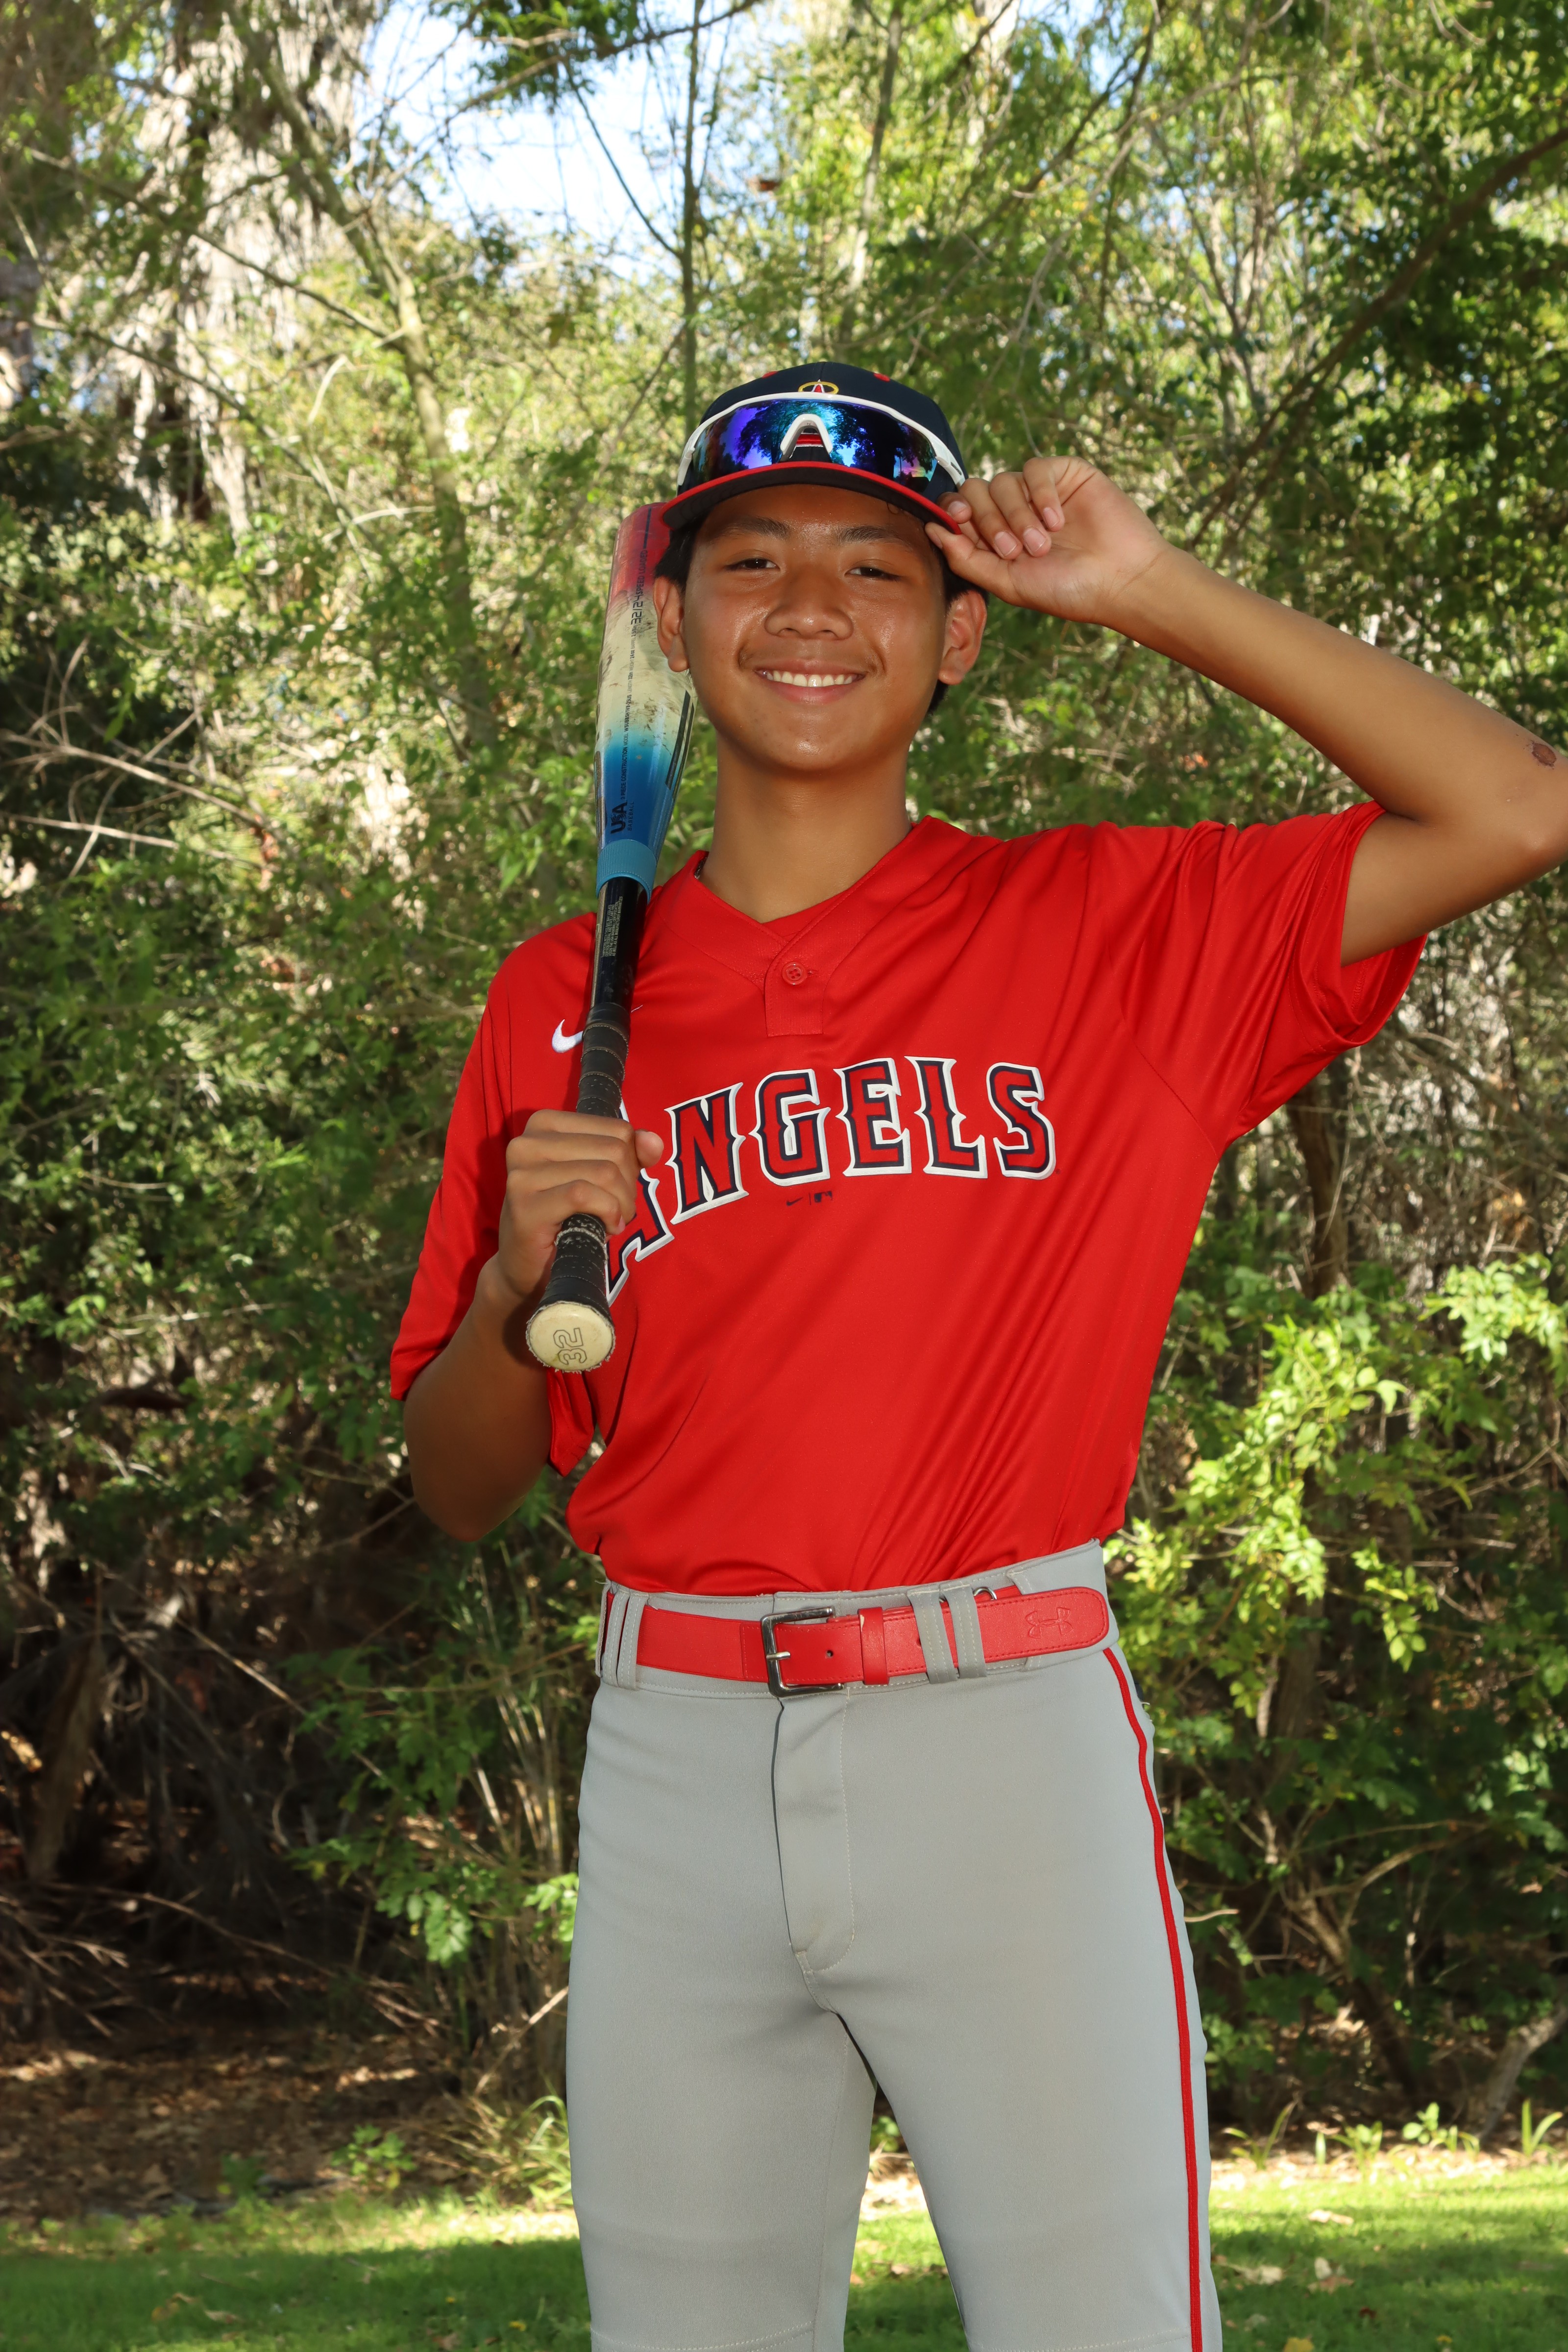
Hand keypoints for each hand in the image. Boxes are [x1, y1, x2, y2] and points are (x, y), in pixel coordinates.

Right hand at [493, 1110, 664, 1306]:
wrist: (528, 1266)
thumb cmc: (567, 1217)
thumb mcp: (601, 1177)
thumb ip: (630, 1154)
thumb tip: (654, 1142)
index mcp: (545, 1124)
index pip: (617, 1129)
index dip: (631, 1162)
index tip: (616, 1187)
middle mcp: (528, 1142)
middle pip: (613, 1150)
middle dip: (627, 1186)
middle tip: (616, 1210)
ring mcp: (522, 1173)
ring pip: (603, 1173)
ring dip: (621, 1204)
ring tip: (611, 1221)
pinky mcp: (524, 1204)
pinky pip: (584, 1195)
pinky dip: (607, 1213)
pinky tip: (605, 1228)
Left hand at [926, 456, 1172, 627]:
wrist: (1120, 579)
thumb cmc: (1067, 590)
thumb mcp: (1007, 583)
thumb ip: (966, 558)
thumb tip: (930, 529)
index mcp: (995, 538)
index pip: (959, 512)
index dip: (954, 513)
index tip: (961, 525)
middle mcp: (1012, 511)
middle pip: (974, 492)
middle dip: (988, 521)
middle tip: (1013, 550)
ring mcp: (1037, 491)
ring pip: (1002, 481)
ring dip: (1017, 515)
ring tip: (1042, 544)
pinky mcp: (1064, 474)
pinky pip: (1035, 469)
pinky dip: (1040, 495)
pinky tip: (1057, 521)